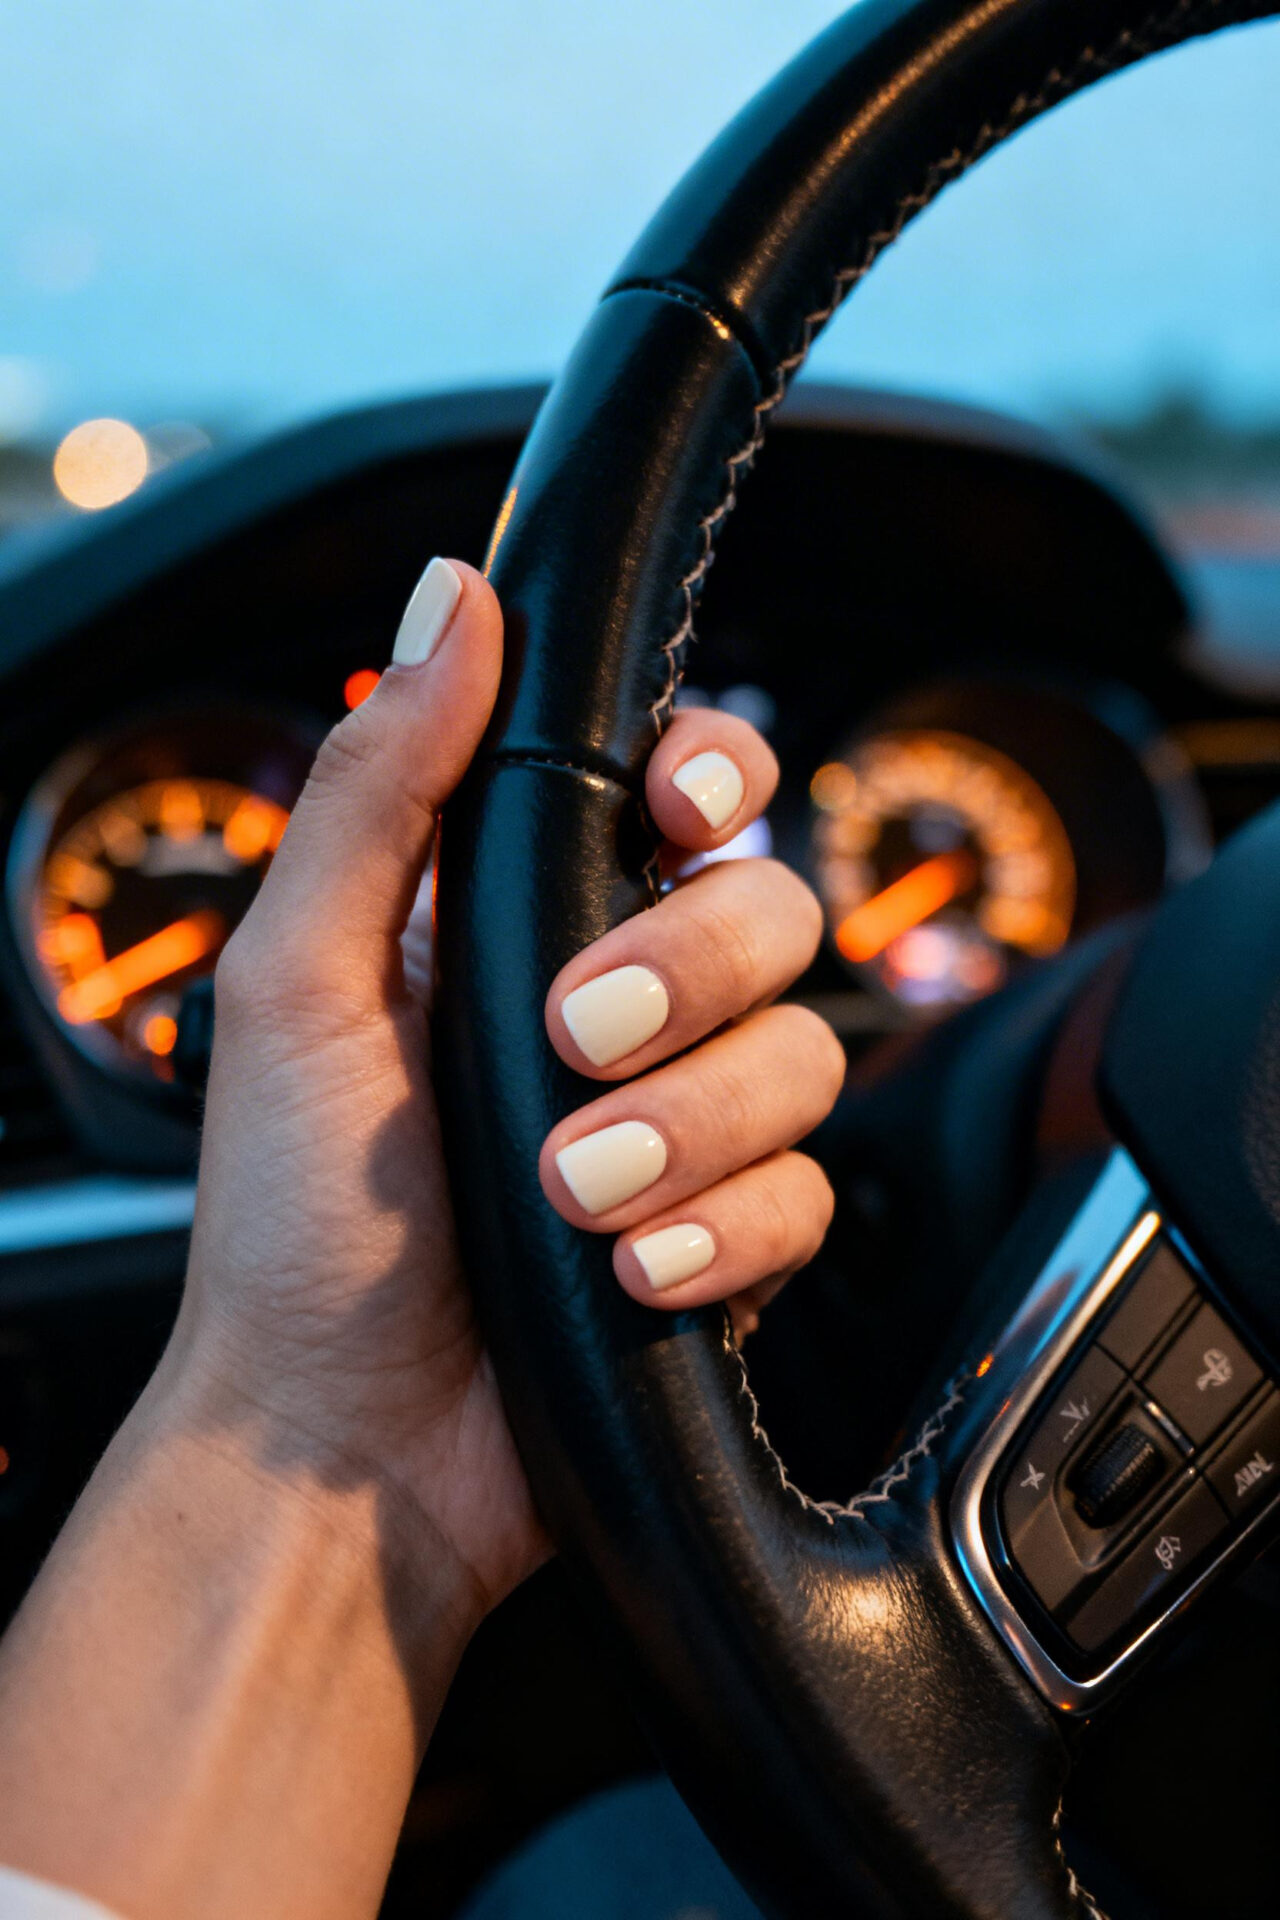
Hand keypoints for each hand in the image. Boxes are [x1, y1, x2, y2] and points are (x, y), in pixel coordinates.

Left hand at [173, 560, 840, 1642]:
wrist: (339, 1447)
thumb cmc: (294, 1225)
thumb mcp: (297, 981)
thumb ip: (379, 787)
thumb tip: (450, 598)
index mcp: (517, 920)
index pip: (681, 791)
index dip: (712, 775)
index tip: (678, 808)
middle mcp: (620, 1005)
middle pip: (771, 907)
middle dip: (691, 974)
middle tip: (575, 1043)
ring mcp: (683, 1121)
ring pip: (805, 1054)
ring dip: (693, 1125)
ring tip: (574, 1191)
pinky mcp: (727, 1232)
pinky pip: (806, 1195)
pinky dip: (724, 1231)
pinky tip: (633, 1270)